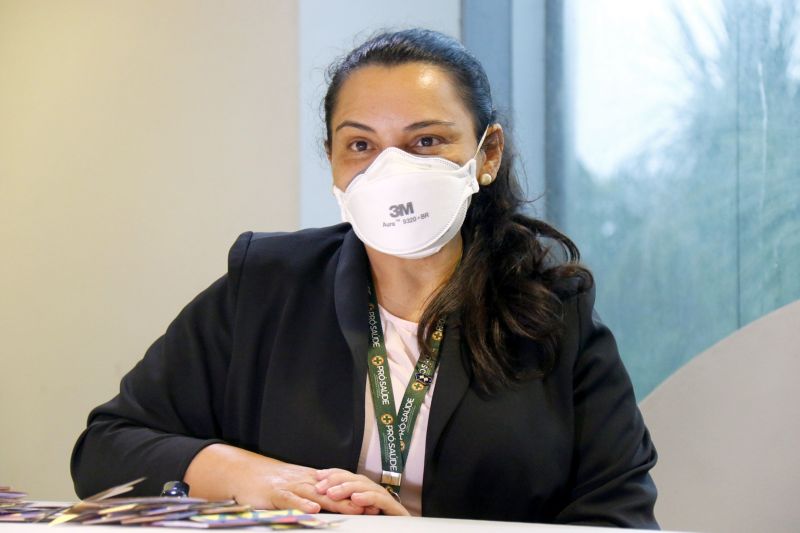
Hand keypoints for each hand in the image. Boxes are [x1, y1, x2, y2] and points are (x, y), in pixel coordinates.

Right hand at [184, 444, 364, 514]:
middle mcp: (306, 482)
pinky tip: (313, 510)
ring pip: (317, 495)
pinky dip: (302, 505)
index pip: (339, 487)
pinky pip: (291, 500)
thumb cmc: (273, 483)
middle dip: (353, 499)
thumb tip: (337, 504)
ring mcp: (292, 487)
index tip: (374, 503)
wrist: (246, 473)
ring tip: (353, 509)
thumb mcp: (298, 488)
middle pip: (334, 491)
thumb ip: (316, 496)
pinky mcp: (277, 494)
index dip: (356, 494)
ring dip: (336, 502)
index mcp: (313, 481)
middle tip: (371, 507)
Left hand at [314, 468, 410, 515]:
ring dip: (347, 488)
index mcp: (366, 492)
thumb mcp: (358, 516)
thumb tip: (326, 500)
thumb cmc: (380, 528)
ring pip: (365, 487)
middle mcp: (375, 492)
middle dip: (336, 480)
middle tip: (320, 486)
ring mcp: (385, 499)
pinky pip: (379, 499)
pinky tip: (356, 499)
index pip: (349, 476)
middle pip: (355, 479)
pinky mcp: (394, 509)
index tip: (318, 476)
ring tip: (332, 493)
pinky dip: (367, 497)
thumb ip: (346, 507)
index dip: (334, 474)